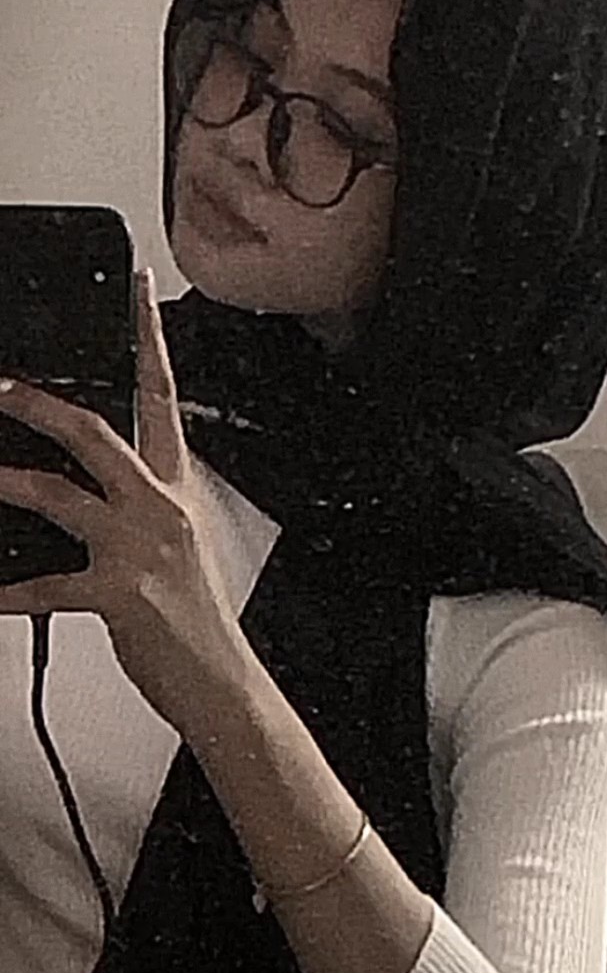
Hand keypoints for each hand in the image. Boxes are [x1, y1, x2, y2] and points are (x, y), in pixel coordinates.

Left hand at [0, 269, 242, 735]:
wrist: (220, 682)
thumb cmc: (195, 620)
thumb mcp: (174, 549)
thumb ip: (134, 510)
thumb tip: (73, 489)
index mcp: (175, 492)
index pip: (162, 397)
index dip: (150, 338)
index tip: (139, 291)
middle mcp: (159, 510)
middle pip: (95, 432)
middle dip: (37, 403)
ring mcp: (139, 549)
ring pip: (58, 495)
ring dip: (5, 480)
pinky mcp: (119, 594)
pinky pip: (46, 585)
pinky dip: (9, 588)